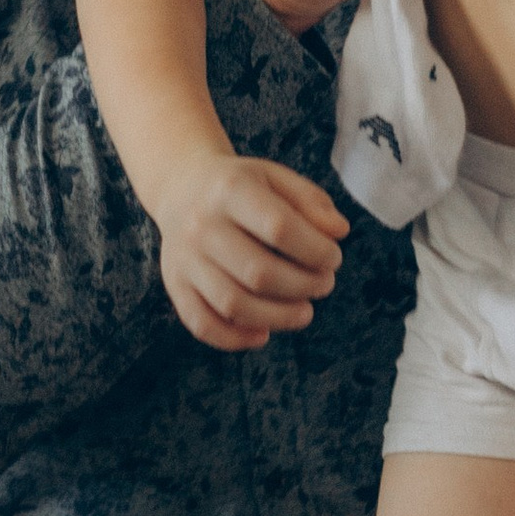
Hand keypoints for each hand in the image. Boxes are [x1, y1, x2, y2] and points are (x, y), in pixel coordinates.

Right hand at [157, 152, 349, 350]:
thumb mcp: (276, 177)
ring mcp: (184, 258)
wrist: (181, 186)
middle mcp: (201, 225)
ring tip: (304, 312)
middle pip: (258, 272)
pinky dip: (235, 338)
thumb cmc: (240, 186)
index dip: (315, 250)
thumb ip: (311, 201)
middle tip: (324, 284)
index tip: (333, 258)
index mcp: (230, 190)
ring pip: (232, 303)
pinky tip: (263, 333)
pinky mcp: (175, 285)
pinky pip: (202, 323)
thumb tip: (339, 232)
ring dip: (278, 317)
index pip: (279, 227)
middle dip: (303, 286)